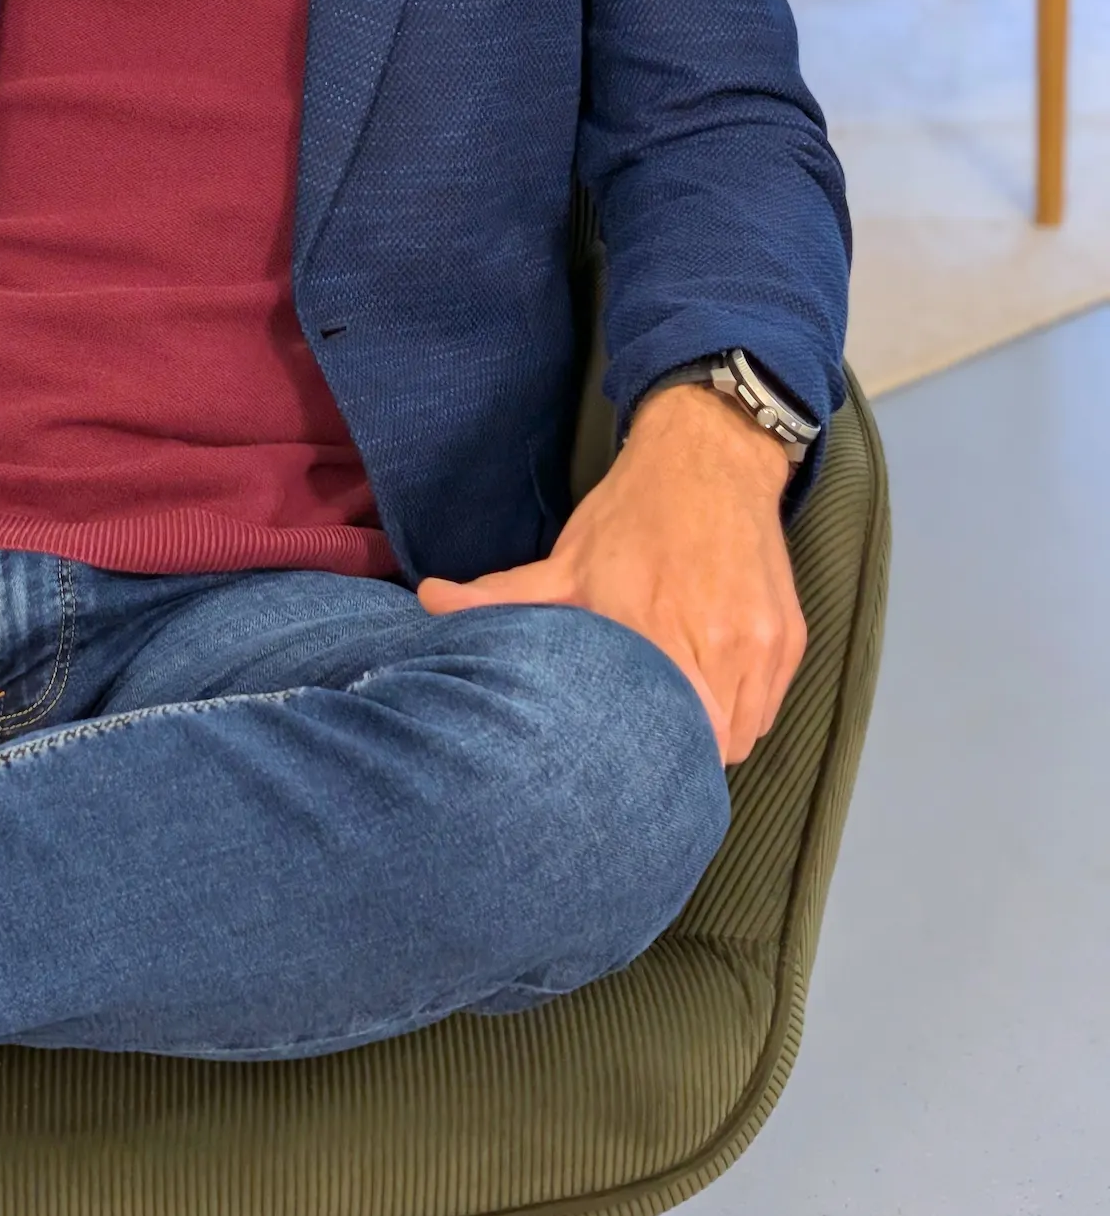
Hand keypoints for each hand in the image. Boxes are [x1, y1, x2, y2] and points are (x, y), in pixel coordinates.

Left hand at [416, 383, 806, 765]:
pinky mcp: (789, 639)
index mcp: (653, 628)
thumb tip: (426, 602)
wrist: (711, 455)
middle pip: (706, 746)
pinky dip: (743, 709)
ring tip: (677, 716)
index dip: (643, 757)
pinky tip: (711, 688)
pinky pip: (769, 707)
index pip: (661, 736)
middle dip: (675, 751)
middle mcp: (717, 643)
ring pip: (743, 734)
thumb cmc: (633, 512)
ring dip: (712, 735)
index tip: (621, 759)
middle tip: (643, 743)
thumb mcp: (566, 557)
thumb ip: (503, 595)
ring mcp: (760, 644)